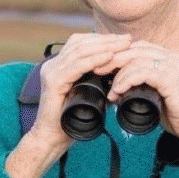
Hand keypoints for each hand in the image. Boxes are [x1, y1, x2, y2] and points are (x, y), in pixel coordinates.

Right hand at [29, 31, 133, 152]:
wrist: (52, 138)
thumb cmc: (70, 120)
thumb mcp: (87, 95)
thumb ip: (97, 81)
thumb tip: (120, 73)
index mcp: (58, 66)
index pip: (80, 43)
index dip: (102, 39)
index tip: (123, 41)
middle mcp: (52, 65)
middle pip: (80, 43)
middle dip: (106, 40)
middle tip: (127, 39)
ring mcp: (51, 72)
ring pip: (80, 51)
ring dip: (104, 46)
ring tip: (123, 45)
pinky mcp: (53, 82)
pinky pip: (77, 66)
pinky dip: (94, 60)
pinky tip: (109, 57)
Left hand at [93, 38, 178, 153]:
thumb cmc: (178, 116)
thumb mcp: (157, 95)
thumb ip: (142, 85)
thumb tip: (116, 87)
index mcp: (169, 58)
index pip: (137, 47)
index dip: (117, 54)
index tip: (99, 66)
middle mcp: (173, 57)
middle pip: (134, 49)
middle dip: (111, 59)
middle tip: (94, 70)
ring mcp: (174, 66)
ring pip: (136, 60)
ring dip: (117, 74)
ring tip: (108, 89)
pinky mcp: (172, 78)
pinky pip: (142, 72)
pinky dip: (125, 81)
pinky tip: (117, 92)